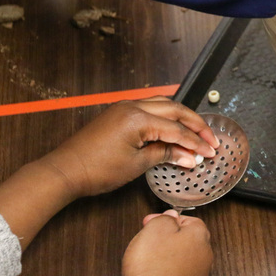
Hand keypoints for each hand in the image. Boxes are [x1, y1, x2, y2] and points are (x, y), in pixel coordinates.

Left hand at [40, 97, 218, 197]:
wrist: (65, 170)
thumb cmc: (95, 169)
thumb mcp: (136, 165)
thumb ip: (165, 155)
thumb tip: (187, 156)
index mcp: (138, 118)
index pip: (176, 129)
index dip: (196, 142)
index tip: (209, 151)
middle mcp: (133, 106)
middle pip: (175, 110)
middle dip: (195, 124)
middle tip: (210, 139)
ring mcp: (125, 107)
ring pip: (163, 104)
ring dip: (181, 116)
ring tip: (196, 131)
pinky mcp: (119, 112)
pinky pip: (150, 107)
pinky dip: (166, 116)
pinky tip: (173, 127)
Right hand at [123, 210, 211, 275]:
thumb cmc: (153, 267)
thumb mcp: (155, 229)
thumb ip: (165, 218)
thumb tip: (170, 216)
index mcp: (200, 235)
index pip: (187, 219)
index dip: (166, 219)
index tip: (151, 222)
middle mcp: (205, 254)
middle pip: (185, 238)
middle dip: (167, 237)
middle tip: (149, 239)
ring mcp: (199, 274)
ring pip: (182, 256)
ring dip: (168, 255)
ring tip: (150, 258)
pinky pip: (178, 273)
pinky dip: (168, 271)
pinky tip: (155, 273)